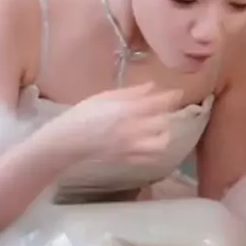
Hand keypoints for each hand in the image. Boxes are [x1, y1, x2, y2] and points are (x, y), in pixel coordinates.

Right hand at [54, 83, 181, 163]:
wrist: (69, 142)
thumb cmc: (83, 115)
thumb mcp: (105, 97)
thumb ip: (131, 93)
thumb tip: (152, 86)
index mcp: (127, 110)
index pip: (157, 103)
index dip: (171, 97)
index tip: (177, 92)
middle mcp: (133, 129)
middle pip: (162, 121)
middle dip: (165, 114)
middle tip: (162, 109)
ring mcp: (132, 147)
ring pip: (161, 142)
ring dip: (163, 133)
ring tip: (158, 128)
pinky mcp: (129, 159)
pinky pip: (151, 157)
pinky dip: (155, 149)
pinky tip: (150, 142)